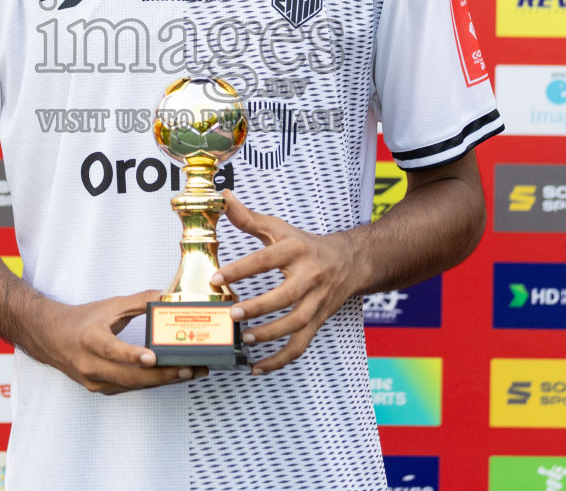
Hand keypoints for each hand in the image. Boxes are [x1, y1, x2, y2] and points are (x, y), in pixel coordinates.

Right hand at [27, 290, 207, 394]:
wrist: (51, 338)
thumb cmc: (82, 320)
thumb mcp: (109, 306)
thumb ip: (139, 301)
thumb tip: (167, 295)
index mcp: (89, 339)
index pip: (111, 350)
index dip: (132, 356)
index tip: (152, 358)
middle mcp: (90, 364)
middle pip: (129, 375)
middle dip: (162, 374)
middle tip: (189, 368)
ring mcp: (94, 380)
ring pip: (133, 384)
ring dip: (163, 381)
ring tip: (190, 373)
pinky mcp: (100, 389)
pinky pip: (130, 388)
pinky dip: (152, 383)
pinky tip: (172, 377)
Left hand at [212, 190, 358, 374]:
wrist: (349, 262)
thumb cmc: (306, 245)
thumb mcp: (279, 228)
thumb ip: (248, 218)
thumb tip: (223, 198)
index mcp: (296, 250)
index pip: (266, 260)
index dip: (241, 269)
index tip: (216, 278)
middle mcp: (310, 276)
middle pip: (287, 295)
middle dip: (259, 307)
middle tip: (233, 314)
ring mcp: (316, 302)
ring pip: (297, 323)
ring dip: (270, 334)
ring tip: (245, 338)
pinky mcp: (318, 321)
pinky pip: (301, 345)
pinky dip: (280, 359)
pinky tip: (258, 366)